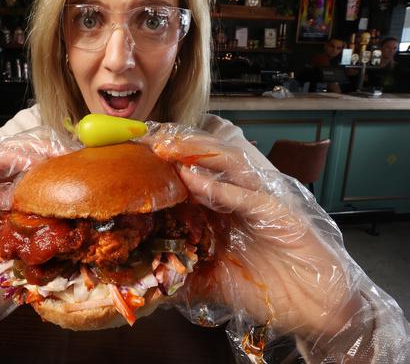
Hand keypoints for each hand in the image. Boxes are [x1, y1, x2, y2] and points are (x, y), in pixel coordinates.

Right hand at [0, 130, 74, 356]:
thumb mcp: (26, 258)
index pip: (25, 157)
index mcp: (4, 193)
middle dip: (33, 147)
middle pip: (6, 148)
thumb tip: (87, 237)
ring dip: (9, 157)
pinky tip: (5, 201)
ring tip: (33, 166)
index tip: (74, 155)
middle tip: (57, 155)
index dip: (49, 151)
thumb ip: (47, 243)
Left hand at [141, 127, 361, 339]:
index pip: (188, 176)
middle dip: (173, 147)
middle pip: (204, 160)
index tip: (131, 156)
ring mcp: (257, 199)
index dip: (162, 164)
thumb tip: (146, 278)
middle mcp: (236, 197)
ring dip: (195, 152)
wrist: (317, 307)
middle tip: (143, 140)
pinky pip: (245, 194)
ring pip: (225, 163)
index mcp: (220, 209)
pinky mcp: (276, 211)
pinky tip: (194, 180)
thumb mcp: (215, 282)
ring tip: (165, 147)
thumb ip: (185, 274)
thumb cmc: (268, 290)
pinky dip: (219, 187)